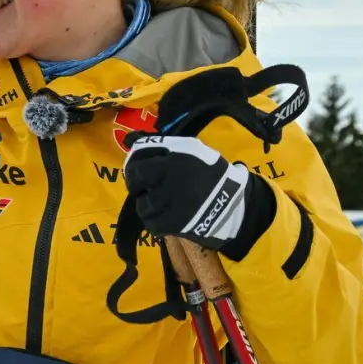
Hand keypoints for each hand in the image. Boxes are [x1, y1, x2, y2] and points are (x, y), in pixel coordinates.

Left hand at [122, 133, 275, 258]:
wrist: (233, 203)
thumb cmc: (210, 174)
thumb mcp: (192, 151)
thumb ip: (162, 145)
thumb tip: (130, 140)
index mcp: (179, 158)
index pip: (139, 159)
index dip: (134, 163)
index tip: (138, 169)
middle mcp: (175, 180)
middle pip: (136, 180)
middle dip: (136, 182)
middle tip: (144, 185)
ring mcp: (175, 204)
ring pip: (142, 205)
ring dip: (146, 203)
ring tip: (157, 200)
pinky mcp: (177, 224)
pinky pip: (152, 224)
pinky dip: (154, 220)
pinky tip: (164, 214)